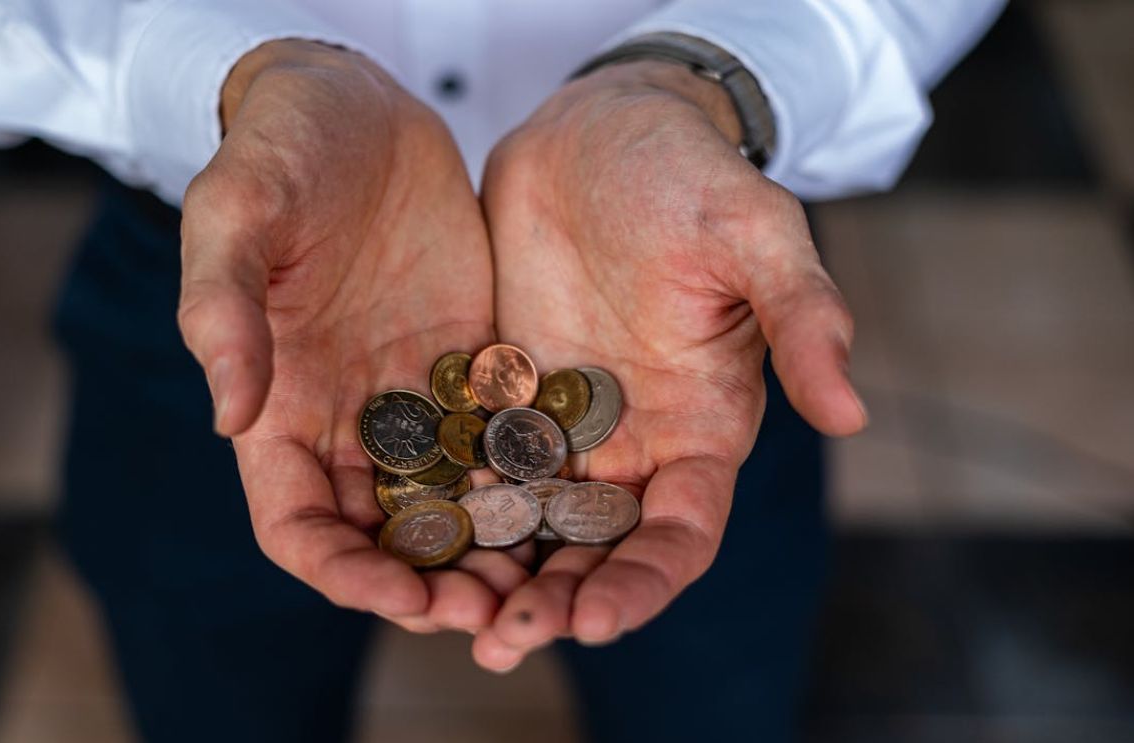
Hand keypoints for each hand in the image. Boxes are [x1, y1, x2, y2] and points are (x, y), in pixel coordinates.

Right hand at [178, 41, 526, 633]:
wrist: (353, 102)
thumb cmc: (278, 151)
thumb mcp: (238, 216)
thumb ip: (226, 312)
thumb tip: (229, 419)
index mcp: (279, 408)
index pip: (298, 527)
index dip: (344, 573)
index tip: (403, 597)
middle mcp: (347, 420)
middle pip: (383, 537)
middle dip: (431, 584)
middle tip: (494, 612)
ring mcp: (413, 397)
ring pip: (450, 504)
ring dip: (489, 551)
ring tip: (543, 580)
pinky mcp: (473, 365)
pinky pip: (501, 442)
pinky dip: (527, 483)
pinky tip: (572, 504)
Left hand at [473, 61, 866, 669]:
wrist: (604, 131)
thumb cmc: (692, 176)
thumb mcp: (756, 235)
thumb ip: (801, 319)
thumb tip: (851, 413)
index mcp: (702, 428)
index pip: (679, 533)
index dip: (642, 582)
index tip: (593, 618)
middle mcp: (632, 444)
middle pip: (597, 549)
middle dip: (557, 599)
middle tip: (504, 639)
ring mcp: (564, 423)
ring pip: (530, 523)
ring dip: (495, 572)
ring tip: (445, 614)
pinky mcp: (503, 393)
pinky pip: (473, 464)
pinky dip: (449, 507)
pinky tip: (406, 536)